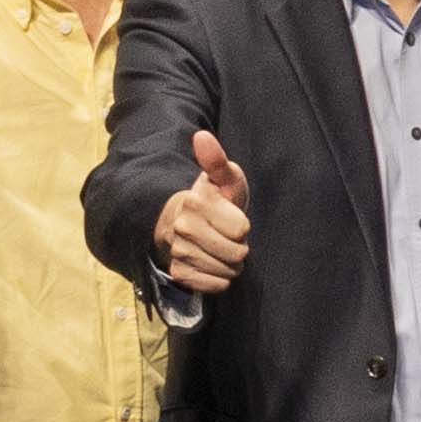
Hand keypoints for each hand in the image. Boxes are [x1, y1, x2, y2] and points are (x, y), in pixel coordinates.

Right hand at [153, 125, 251, 298]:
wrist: (182, 223)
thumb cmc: (214, 200)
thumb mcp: (223, 179)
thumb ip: (217, 160)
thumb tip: (201, 136)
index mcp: (195, 203)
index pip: (241, 229)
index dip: (242, 226)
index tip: (231, 217)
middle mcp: (182, 228)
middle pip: (236, 254)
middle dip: (239, 247)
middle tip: (228, 236)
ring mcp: (178, 252)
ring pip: (226, 271)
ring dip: (230, 263)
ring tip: (220, 248)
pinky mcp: (178, 273)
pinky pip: (214, 285)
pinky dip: (219, 279)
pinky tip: (212, 264)